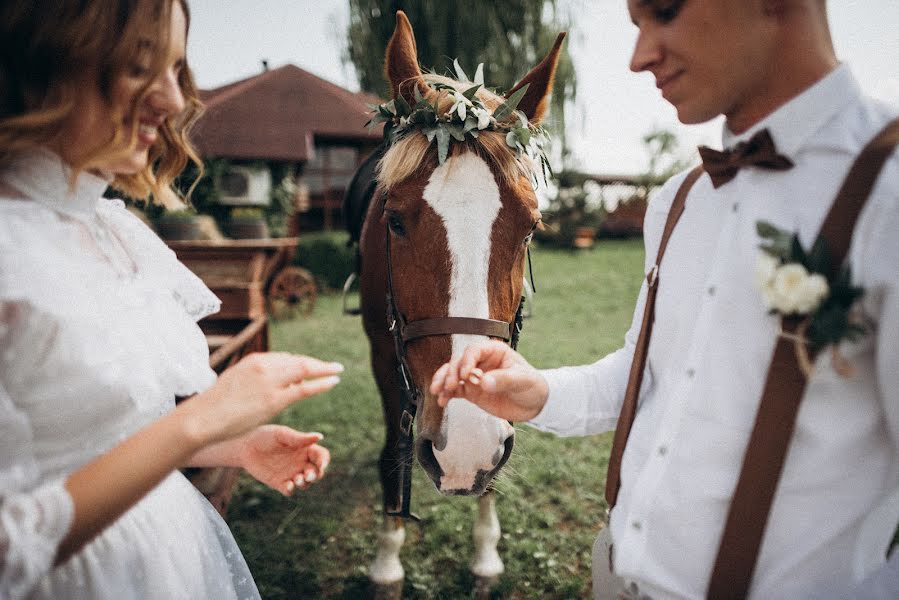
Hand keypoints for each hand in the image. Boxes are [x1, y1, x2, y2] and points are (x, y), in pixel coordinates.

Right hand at [180, 352, 342, 445]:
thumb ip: (255, 379)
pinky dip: (322, 383)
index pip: (285, 358)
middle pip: (299, 360)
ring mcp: (270, 382)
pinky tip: (333, 381)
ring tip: (337, 371)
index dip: (301, 364)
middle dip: (318, 363)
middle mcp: (264, 366)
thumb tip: (269, 384)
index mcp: (254, 360)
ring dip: (324, 369)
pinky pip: (305, 388)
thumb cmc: (216, 405)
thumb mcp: (236, 382)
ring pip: (305, 369)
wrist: (204, 418)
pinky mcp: (274, 400)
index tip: (312, 369)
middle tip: (334, 366)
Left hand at [237, 425, 329, 495]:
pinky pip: (290, 491)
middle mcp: (300, 462)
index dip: (324, 461)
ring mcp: (291, 474)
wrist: (244, 447)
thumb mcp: (282, 435)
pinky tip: (288, 486)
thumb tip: (320, 436)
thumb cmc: (264, 436)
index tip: (322, 465)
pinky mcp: (279, 483)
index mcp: (305, 449)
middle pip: (316, 472)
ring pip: (305, 483)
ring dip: (304, 483)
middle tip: (308, 475)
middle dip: (316, 475)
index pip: (321, 456)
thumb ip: (300, 438)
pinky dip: (291, 490)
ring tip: (297, 479)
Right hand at [429, 340, 548, 421]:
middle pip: (459, 362)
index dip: (467, 361)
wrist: (534, 405)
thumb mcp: (522, 380)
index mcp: (494, 351)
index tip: (466, 375)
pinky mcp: (472, 391)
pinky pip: (455, 390)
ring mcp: (475, 377)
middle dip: (452, 373)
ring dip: (443, 381)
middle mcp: (481, 362)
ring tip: (437, 391)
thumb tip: (483, 382)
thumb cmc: (532, 385)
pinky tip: (442, 401)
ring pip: (453, 374)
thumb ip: (504, 380)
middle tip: (451, 386)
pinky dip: (447, 394)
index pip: (474, 350)